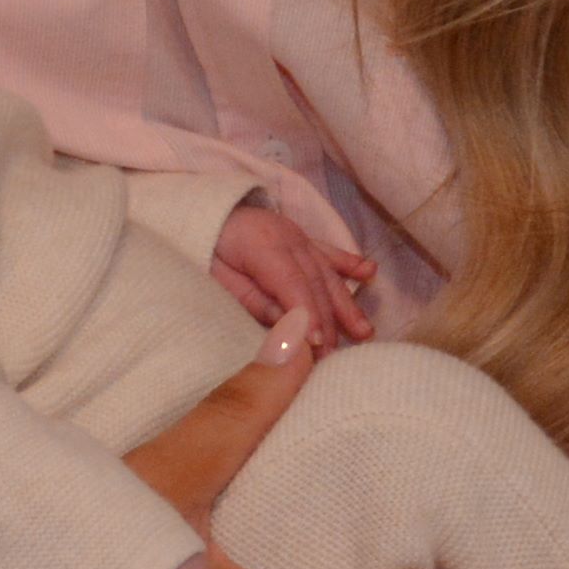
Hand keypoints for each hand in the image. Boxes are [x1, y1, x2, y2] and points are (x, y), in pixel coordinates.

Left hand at [205, 198, 372, 344]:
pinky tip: (369, 273)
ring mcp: (297, 235)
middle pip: (314, 283)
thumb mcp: (216, 278)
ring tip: (363, 332)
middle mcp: (288, 237)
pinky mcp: (301, 236)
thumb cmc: (200, 248)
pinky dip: (349, 263)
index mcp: (262, 245)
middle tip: (330, 356)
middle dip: (325, 322)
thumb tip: (288, 327)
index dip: (306, 315)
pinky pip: (328, 251)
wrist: (199, 211)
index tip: (316, 346)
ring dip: (345, 305)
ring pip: (326, 273)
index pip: (291, 284)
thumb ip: (252, 300)